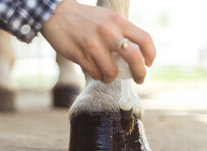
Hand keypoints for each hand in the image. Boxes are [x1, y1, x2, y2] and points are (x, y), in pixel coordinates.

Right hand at [41, 0, 155, 83]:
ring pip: (111, 72)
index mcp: (117, 21)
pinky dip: (98, 76)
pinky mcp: (79, 55)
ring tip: (108, 75)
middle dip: (139, 73)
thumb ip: (120, 33)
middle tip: (139, 79)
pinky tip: (95, 70)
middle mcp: (107, 32)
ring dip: (112, 78)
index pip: (144, 39)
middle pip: (133, 58)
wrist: (56, 14)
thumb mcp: (106, 18)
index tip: (148, 64)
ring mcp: (92, 45)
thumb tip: (133, 58)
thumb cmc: (84, 19)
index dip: (150, 54)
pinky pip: (95, 74)